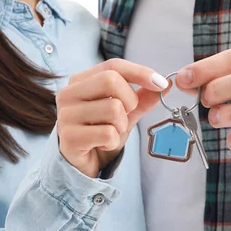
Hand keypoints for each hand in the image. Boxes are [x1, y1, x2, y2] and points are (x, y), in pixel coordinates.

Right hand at [56, 59, 168, 177]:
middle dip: (130, 100)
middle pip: (111, 80)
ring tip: (111, 133)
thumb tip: (164, 85)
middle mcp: (68, 94)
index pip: (113, 66)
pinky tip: (103, 145)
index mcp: (80, 81)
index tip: (161, 83)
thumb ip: (142, 98)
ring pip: (112, 109)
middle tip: (126, 116)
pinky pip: (107, 133)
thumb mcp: (125, 113)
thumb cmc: (101, 134)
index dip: (139, 72)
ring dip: (121, 125)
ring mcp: (66, 115)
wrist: (82, 164)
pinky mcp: (69, 137)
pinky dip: (113, 141)